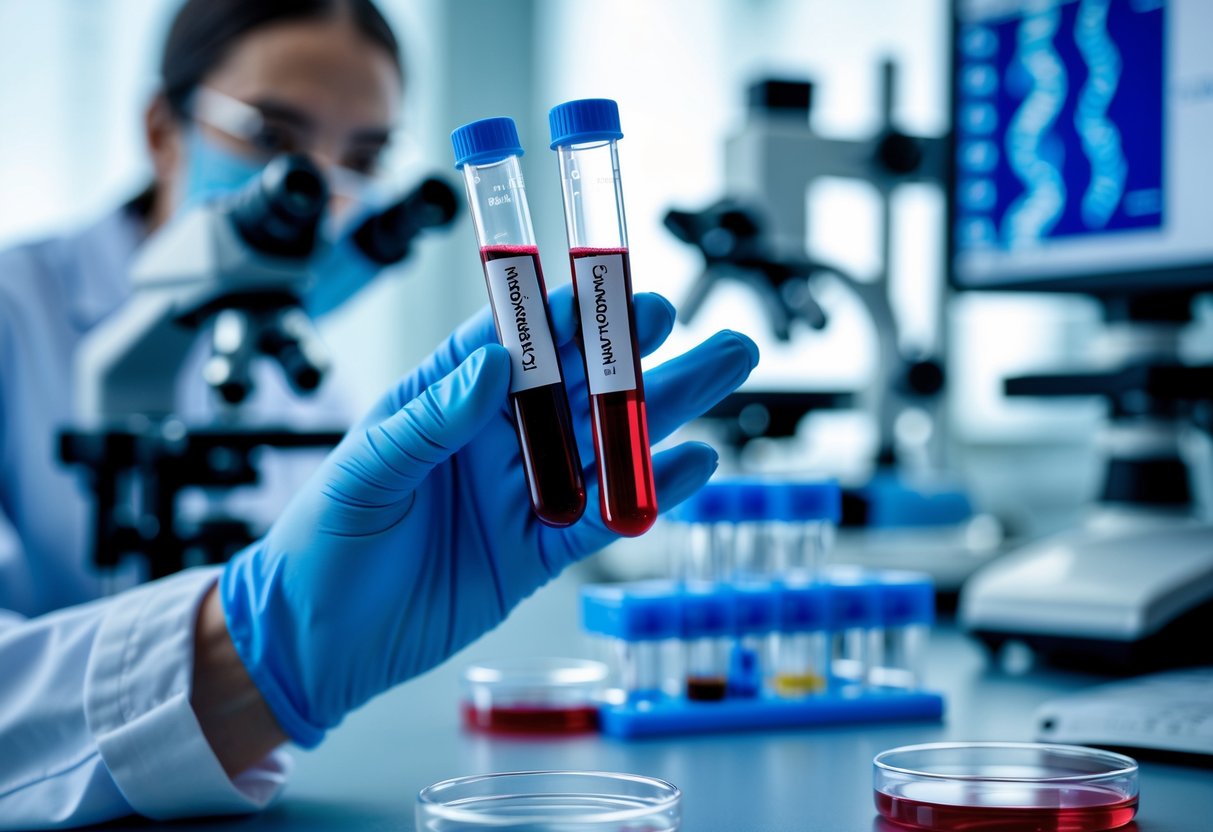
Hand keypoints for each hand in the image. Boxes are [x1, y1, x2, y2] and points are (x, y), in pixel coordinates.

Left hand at [220, 287, 758, 746]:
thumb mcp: (364, 473)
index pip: (513, 344)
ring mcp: (522, 494)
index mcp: (445, 402)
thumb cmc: (322, 544)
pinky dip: (648, 494)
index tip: (607, 289)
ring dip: (664, 409)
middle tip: (689, 317)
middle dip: (634, 351)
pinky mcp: (538, 554)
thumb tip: (497, 360)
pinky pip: (602, 520)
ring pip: (604, 444)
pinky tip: (696, 463)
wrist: (317, 646)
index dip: (561, 316)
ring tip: (726, 367)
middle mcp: (493, 439)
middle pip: (576, 385)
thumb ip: (430, 420)